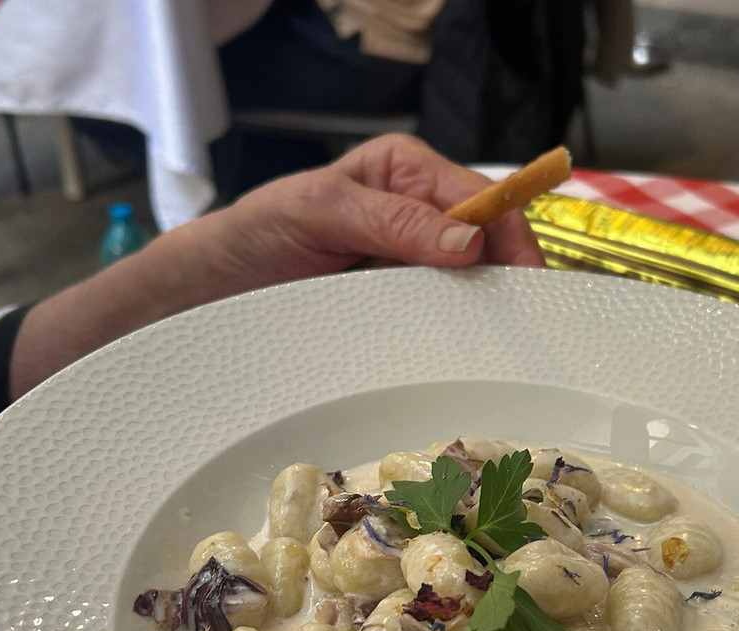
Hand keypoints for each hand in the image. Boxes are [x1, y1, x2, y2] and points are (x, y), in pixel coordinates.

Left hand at [9, 135, 544, 398]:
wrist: (210, 289)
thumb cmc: (256, 234)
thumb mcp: (318, 211)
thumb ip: (391, 219)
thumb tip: (466, 243)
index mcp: (405, 171)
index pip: (481, 198)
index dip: (511, 237)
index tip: (528, 281)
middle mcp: (416, 212)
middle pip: (486, 242)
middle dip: (506, 277)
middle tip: (520, 324)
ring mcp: (408, 261)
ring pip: (468, 283)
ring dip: (481, 310)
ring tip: (497, 345)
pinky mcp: (396, 301)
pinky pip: (438, 314)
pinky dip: (452, 331)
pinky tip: (459, 351)